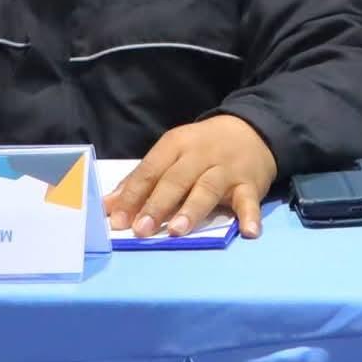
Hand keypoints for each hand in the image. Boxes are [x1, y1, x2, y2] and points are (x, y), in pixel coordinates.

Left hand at [104, 113, 276, 237]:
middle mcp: (200, 155)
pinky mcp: (250, 184)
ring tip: (177, 230)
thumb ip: (142, 180)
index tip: (117, 220)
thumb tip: (108, 207)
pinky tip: (248, 232)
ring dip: (192, 209)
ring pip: (207, 188)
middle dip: (157, 204)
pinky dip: (249, 216)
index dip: (133, 195)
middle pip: (176, 179)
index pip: (150, 170)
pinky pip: (249, 200)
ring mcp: (226, 169)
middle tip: (141, 229)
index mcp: (175, 145)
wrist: (252, 130)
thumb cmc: (202, 148)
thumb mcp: (171, 154)